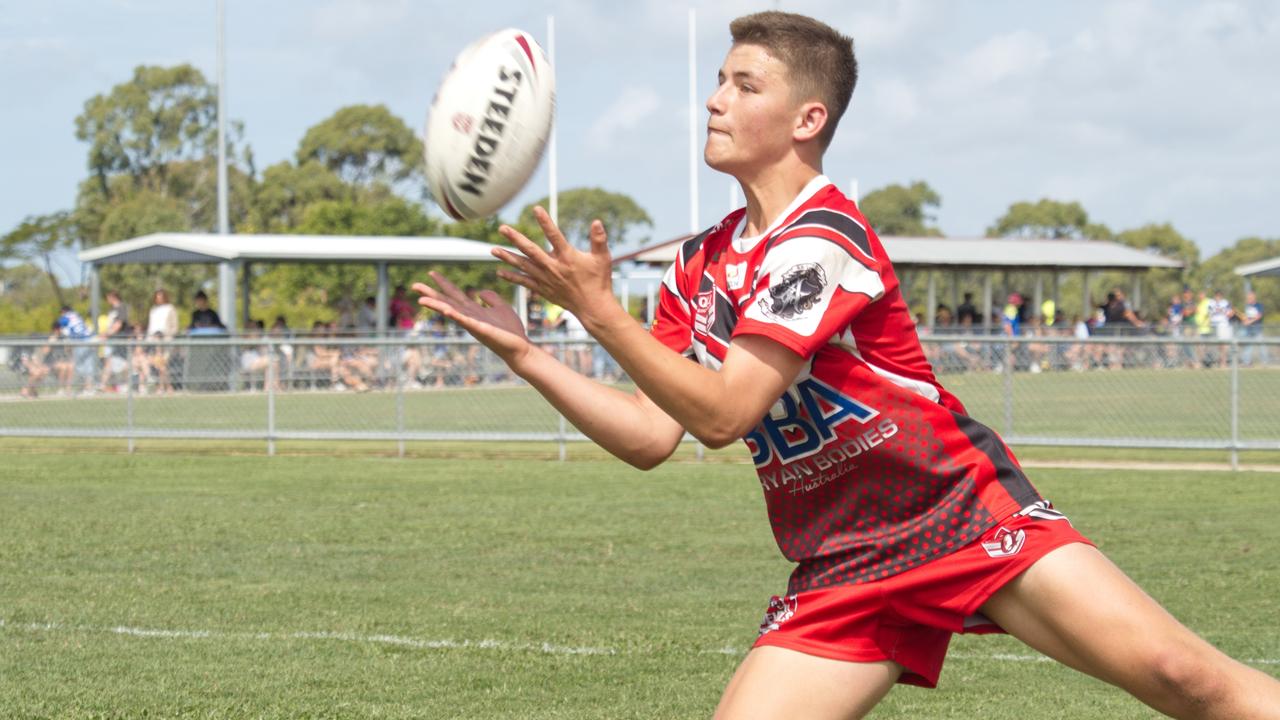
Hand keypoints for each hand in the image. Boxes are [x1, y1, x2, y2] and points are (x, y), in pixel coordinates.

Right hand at [413, 273, 532, 366]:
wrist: (521, 348)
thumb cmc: (511, 331)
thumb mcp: (501, 308)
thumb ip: (491, 299)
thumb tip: (480, 292)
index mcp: (474, 311)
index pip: (455, 295)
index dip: (444, 284)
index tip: (431, 272)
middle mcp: (470, 317)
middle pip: (447, 302)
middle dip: (431, 294)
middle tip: (414, 284)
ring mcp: (473, 324)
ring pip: (451, 312)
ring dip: (437, 305)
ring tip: (421, 299)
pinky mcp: (481, 330)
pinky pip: (466, 322)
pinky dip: (455, 316)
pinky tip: (446, 310)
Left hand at [493, 206, 615, 322]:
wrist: (593, 308)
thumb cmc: (599, 281)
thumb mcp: (603, 258)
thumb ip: (599, 239)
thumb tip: (597, 221)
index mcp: (567, 257)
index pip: (554, 235)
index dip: (545, 221)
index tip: (535, 209)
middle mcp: (553, 267)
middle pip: (530, 250)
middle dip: (516, 238)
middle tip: (502, 228)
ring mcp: (546, 279)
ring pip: (523, 266)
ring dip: (507, 257)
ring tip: (492, 250)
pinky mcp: (543, 289)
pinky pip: (524, 282)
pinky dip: (512, 277)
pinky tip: (499, 272)